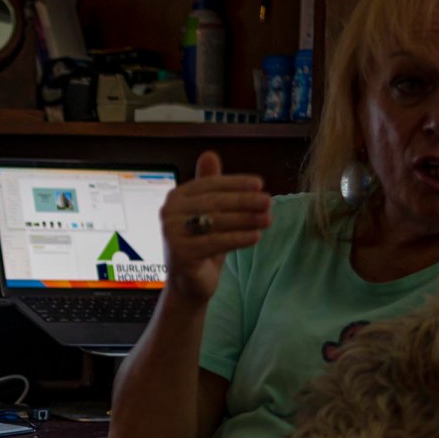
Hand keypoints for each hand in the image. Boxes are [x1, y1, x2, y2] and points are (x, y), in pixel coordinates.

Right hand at [162, 151, 270, 303]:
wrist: (188, 285)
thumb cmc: (202, 245)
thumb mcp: (208, 214)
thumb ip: (210, 187)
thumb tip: (209, 153)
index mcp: (176, 197)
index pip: (210, 185)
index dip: (236, 183)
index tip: (260, 184)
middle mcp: (169, 212)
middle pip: (214, 203)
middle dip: (244, 201)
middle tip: (269, 201)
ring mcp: (172, 233)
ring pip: (216, 222)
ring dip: (246, 219)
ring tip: (268, 219)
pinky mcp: (181, 253)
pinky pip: (216, 242)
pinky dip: (239, 239)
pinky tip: (256, 237)